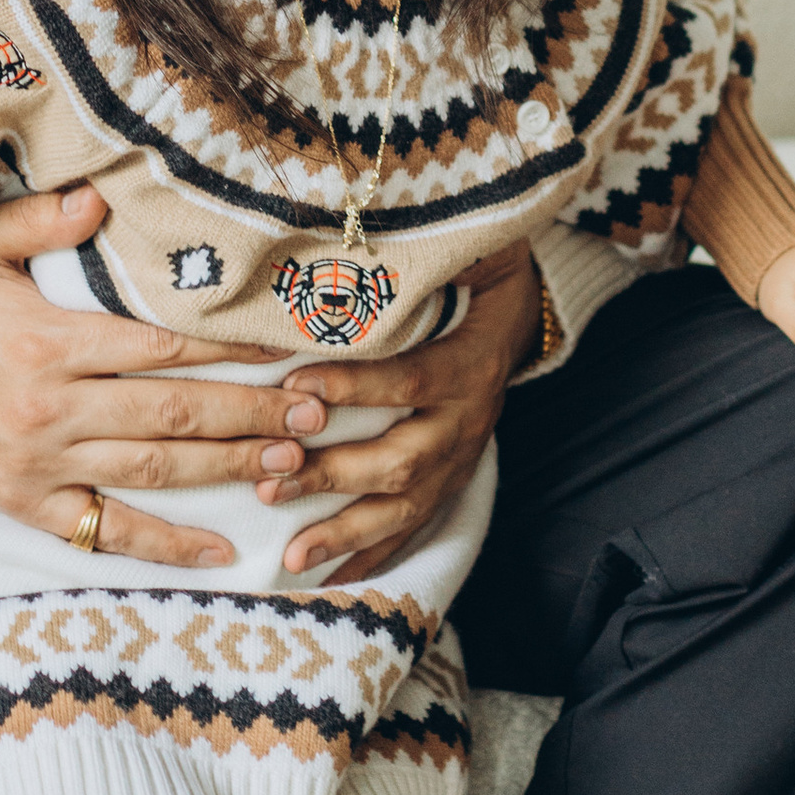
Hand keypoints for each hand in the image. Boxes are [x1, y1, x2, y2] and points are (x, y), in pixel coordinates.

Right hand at [0, 184, 353, 569]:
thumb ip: (42, 218)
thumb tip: (104, 199)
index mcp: (51, 343)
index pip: (162, 347)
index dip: (230, 350)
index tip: (287, 348)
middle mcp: (55, 409)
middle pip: (175, 414)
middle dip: (253, 415)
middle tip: (318, 413)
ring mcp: (44, 465)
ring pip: (157, 472)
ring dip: (229, 470)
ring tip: (293, 464)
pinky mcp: (31, 504)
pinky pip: (107, 531)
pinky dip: (167, 546)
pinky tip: (223, 551)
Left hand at [268, 243, 538, 584]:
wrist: (524, 319)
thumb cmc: (477, 279)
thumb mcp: (471, 254)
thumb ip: (428, 250)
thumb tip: (376, 218)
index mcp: (468, 364)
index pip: (409, 380)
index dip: (355, 386)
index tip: (294, 386)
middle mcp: (467, 422)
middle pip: (402, 461)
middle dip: (333, 476)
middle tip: (270, 481)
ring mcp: (461, 460)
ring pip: (406, 508)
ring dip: (346, 532)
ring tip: (291, 551)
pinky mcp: (452, 483)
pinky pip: (414, 529)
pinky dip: (371, 555)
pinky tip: (326, 576)